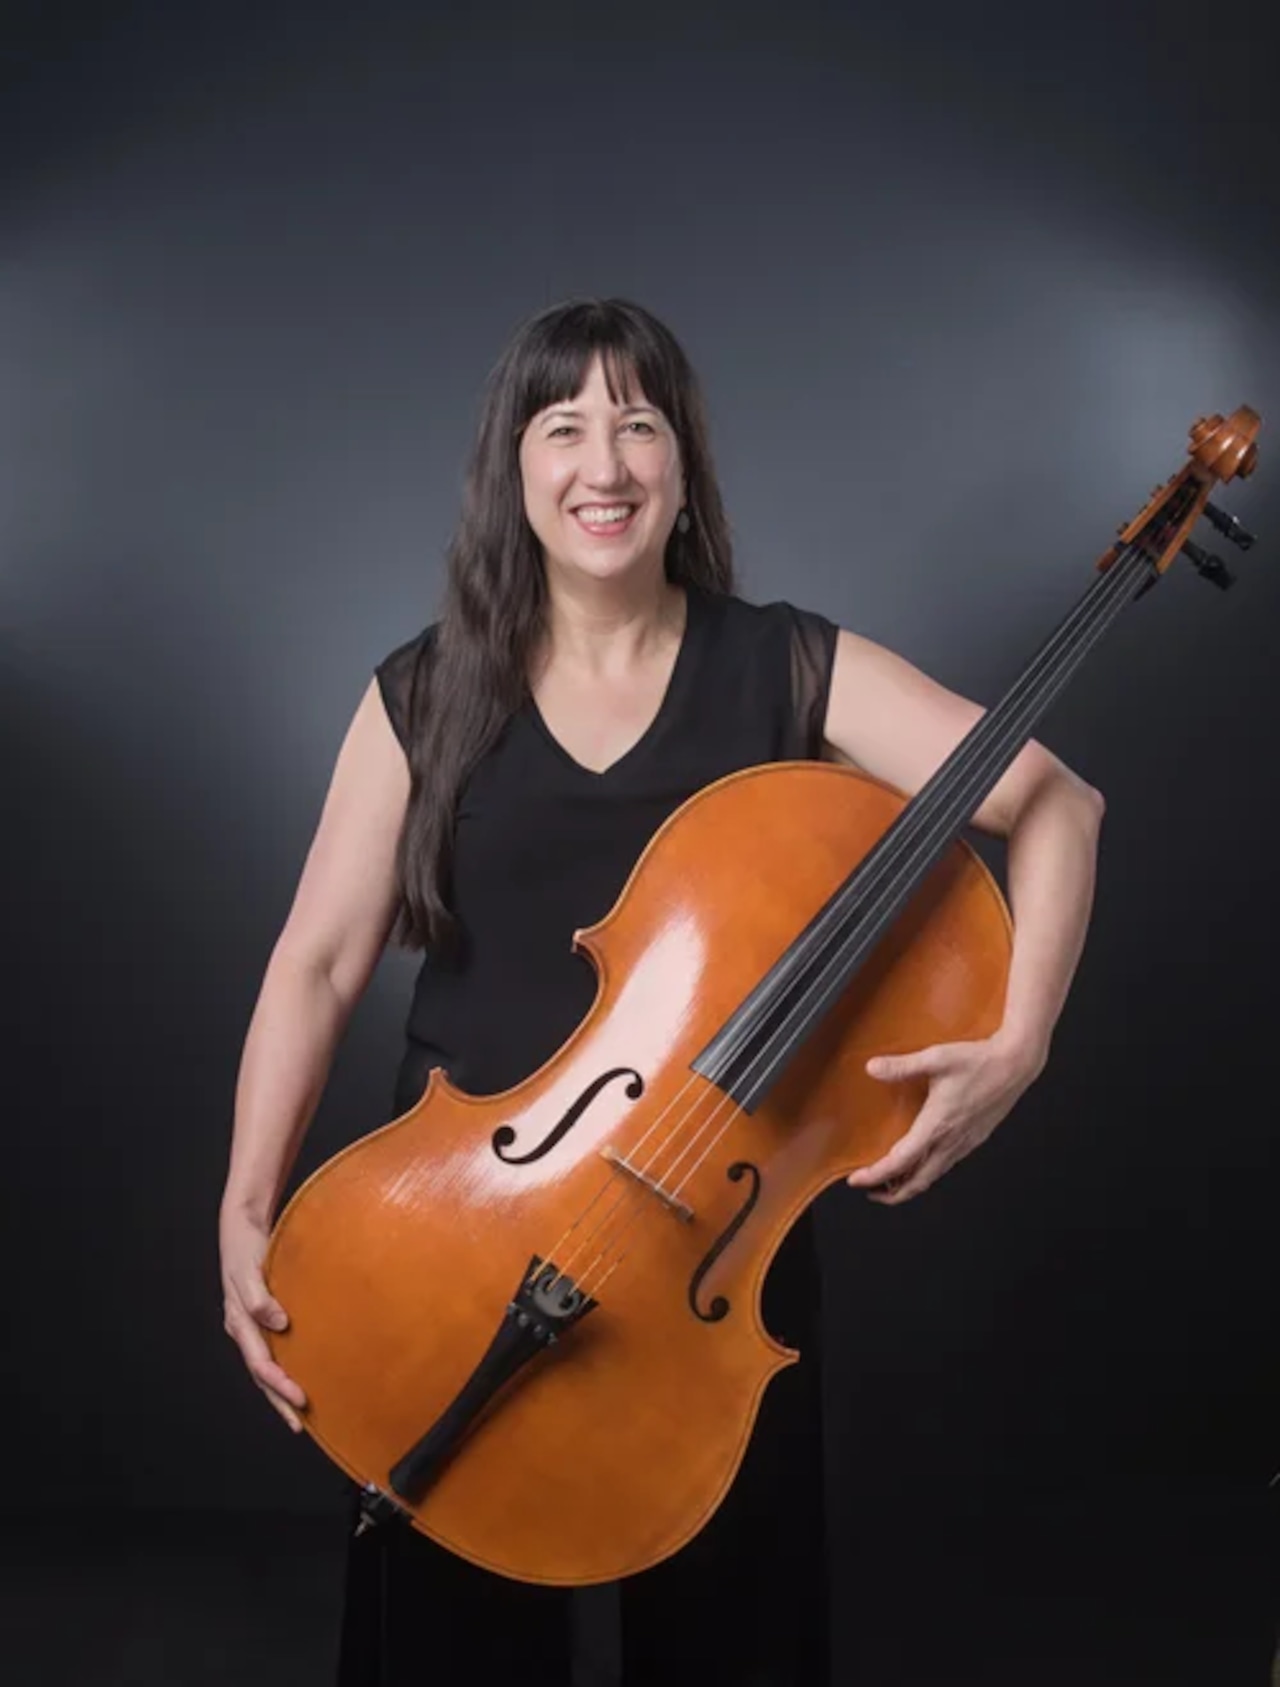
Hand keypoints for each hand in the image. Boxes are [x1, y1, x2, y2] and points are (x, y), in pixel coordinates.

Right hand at [219, 1203, 307, 1430]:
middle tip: (301, 1423)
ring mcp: (253, 1324)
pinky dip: (285, 1364)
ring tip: (301, 1409)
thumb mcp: (248, 1272)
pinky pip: (273, 1347)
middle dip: (279, 1400)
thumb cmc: (245, 1249)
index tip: (301, 1400)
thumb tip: (278, 1322)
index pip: (261, 1365)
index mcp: (239, 1323)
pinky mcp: (263, 1315)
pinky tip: (300, 1370)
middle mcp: (245, 1329)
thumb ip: (259, 1298)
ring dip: (280, 1388)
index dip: (279, 1386)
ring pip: (267, 1364)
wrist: (242, 1227)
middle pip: (262, 1374)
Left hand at [846, 1031, 1045, 1204]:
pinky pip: (945, 1165)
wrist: (1015, 1064)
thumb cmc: (979, 1061)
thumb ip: (902, 1066)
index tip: (856, 1180)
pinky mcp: (974, 1139)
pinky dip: (926, 1172)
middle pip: (917, 1182)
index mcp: (938, 1125)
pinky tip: (919, 1162)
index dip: (876, 1175)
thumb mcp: (936, 1058)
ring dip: (909, 1184)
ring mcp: (965, 1143)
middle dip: (891, 1193)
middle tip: (869, 1190)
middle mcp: (951, 1140)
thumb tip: (871, 1068)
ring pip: (933, 1176)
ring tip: (889, 1181)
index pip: (901, 1162)